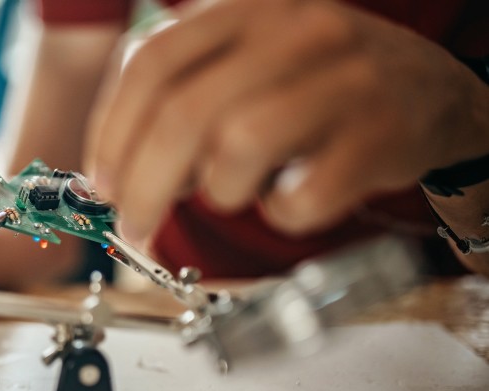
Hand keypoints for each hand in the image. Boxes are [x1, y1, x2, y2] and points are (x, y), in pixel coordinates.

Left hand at [85, 0, 488, 244]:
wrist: (432, 93)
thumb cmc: (315, 89)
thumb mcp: (245, 67)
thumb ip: (180, 101)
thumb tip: (113, 178)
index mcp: (245, 9)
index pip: (152, 62)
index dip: (112, 132)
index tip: (100, 185)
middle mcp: (294, 30)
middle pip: (185, 114)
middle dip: (144, 188)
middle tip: (134, 227)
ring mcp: (343, 78)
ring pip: (239, 147)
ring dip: (220, 192)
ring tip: (236, 191)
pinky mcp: (380, 134)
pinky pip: (301, 197)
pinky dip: (281, 215)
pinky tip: (291, 199)